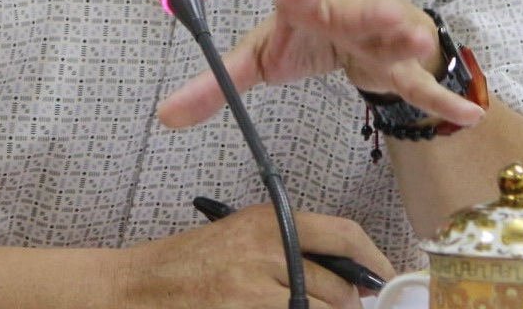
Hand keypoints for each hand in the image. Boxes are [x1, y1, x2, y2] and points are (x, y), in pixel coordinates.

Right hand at [111, 204, 392, 308]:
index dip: (375, 260)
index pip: (343, 234)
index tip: (386, 279)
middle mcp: (266, 249)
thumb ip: (291, 251)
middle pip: (339, 286)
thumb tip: (350, 278)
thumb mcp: (240, 239)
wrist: (136, 287)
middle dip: (352, 307)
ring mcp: (254, 287)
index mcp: (269, 222)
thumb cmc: (188, 265)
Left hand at [156, 0, 484, 130]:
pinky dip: (442, 101)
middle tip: (377, 9)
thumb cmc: (308, 34)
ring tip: (421, 41)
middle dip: (364, 9)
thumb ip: (218, 85)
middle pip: (354, 8)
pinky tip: (467, 117)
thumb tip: (165, 116)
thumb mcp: (261, 56)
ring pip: (395, 35)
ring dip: (409, 38)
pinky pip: (421, 85)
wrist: (357, 27)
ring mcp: (381, 35)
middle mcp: (347, 9)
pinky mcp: (403, 63)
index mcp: (306, 3)